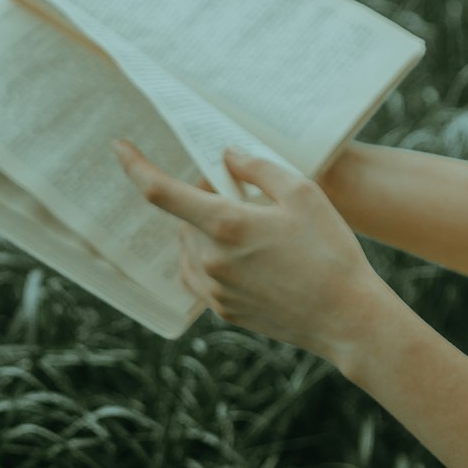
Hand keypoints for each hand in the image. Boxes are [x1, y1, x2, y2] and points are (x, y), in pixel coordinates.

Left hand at [113, 140, 385, 364]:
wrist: (349, 319)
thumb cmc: (331, 252)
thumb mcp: (303, 193)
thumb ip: (258, 168)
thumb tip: (226, 157)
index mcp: (227, 226)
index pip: (162, 192)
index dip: (135, 166)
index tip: (119, 147)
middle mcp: (211, 260)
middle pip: (187, 218)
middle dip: (205, 199)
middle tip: (246, 195)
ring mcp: (215, 290)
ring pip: (192, 247)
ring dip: (208, 231)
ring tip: (256, 230)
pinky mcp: (225, 311)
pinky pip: (202, 275)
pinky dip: (212, 258)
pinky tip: (246, 257)